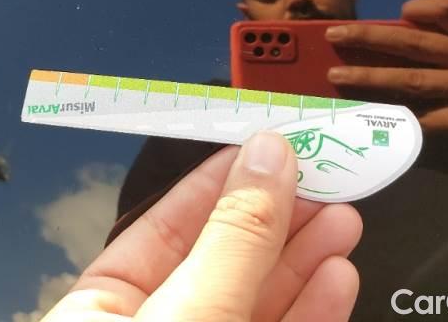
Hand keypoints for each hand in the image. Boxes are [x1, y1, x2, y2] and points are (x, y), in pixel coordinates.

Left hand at [42, 132, 361, 321]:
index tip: (271, 143)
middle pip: (224, 255)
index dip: (224, 176)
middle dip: (278, 214)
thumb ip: (231, 240)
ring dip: (305, 258)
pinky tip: (335, 275)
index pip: (170, 221)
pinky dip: (312, 307)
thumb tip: (266, 158)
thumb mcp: (184, 313)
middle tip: (325, 175)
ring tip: (343, 218)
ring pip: (259, 296)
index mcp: (105, 309)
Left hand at [325, 0, 447, 176]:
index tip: (396, 12)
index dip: (422, 7)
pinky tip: (368, 118)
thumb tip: (382, 43)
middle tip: (334, 35)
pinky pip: (428, 118)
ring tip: (336, 76)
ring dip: (370, 77)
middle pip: (417, 42)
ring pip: (413, 79)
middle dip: (370, 38)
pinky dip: (396, 118)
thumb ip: (447, 49)